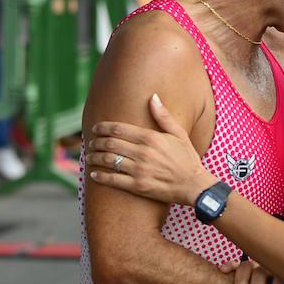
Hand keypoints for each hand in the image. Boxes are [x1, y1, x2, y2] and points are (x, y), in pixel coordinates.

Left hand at [85, 94, 213, 204]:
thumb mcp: (179, 134)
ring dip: (94, 158)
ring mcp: (139, 170)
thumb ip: (163, 116)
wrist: (194, 185)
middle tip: (90, 142)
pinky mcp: (138, 186)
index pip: (118, 129)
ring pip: (108, 161)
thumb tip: (153, 97)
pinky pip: (113, 180)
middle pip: (110, 144)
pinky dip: (100, 177)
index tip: (95, 128)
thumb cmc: (187, 158)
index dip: (103, 128)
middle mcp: (143, 153)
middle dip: (95, 142)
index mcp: (151, 138)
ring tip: (89, 157)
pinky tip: (94, 175)